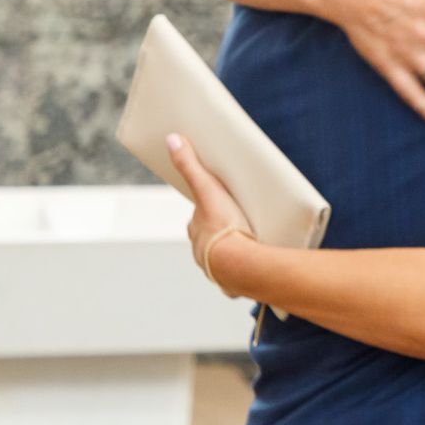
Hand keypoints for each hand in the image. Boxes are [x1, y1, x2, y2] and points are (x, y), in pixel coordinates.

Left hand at [165, 134, 254, 294]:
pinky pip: (236, 280)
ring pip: (222, 261)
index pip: (199, 220)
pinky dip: (242, 275)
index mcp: (196, 232)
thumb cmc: (223, 226)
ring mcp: (215, 271)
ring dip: (233, 255)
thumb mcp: (207, 190)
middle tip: (241, 225)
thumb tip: (171, 138)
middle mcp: (201, 253)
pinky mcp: (232, 285)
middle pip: (210, 240)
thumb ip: (190, 166)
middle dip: (221, 235)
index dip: (210, 213)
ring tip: (251, 247)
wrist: (240, 263)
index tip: (223, 208)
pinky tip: (253, 270)